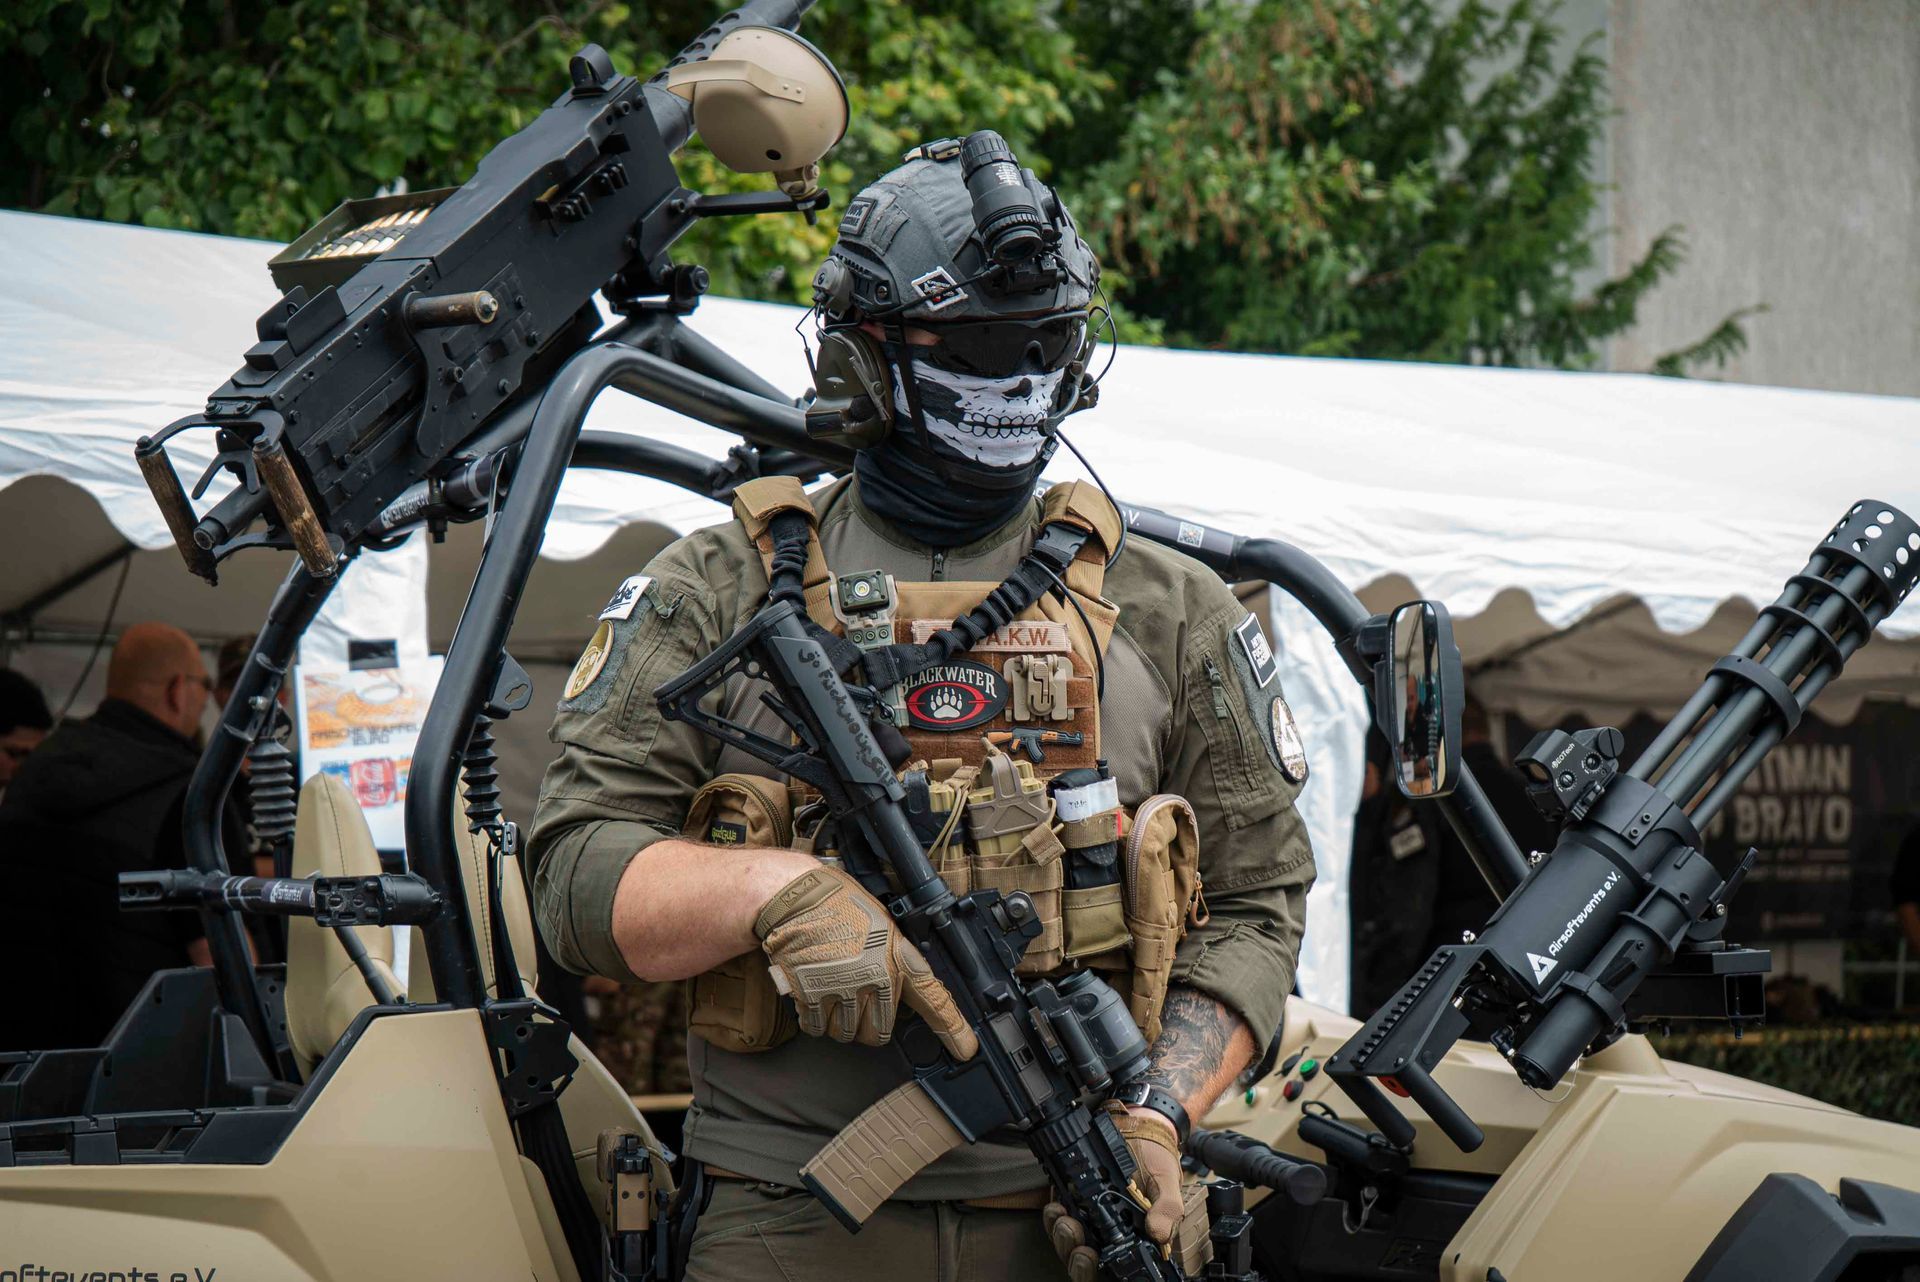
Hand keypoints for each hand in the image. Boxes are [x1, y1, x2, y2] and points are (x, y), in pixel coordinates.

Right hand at [754, 865, 977, 1058]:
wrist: (797, 897)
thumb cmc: (840, 906)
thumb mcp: (883, 927)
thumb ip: (895, 961)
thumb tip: (902, 995)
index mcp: (898, 958)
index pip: (934, 1000)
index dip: (953, 1029)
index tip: (966, 1050)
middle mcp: (875, 977)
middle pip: (879, 1032)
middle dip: (867, 1022)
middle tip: (854, 999)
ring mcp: (843, 988)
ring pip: (846, 1033)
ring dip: (838, 1021)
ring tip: (831, 988)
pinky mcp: (811, 995)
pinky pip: (817, 1029)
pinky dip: (814, 1019)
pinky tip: (813, 993)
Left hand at [1042, 1105, 1184, 1281]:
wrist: (1141, 1126)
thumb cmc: (1157, 1160)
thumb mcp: (1168, 1183)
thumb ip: (1167, 1209)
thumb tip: (1158, 1235)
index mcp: (1135, 1238)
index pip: (1114, 1266)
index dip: (1096, 1268)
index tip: (1090, 1254)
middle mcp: (1110, 1233)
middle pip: (1084, 1259)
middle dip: (1073, 1252)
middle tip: (1075, 1235)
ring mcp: (1091, 1217)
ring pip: (1068, 1241)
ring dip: (1061, 1233)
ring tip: (1064, 1216)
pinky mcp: (1075, 1199)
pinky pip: (1058, 1216)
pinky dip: (1054, 1213)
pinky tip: (1056, 1204)